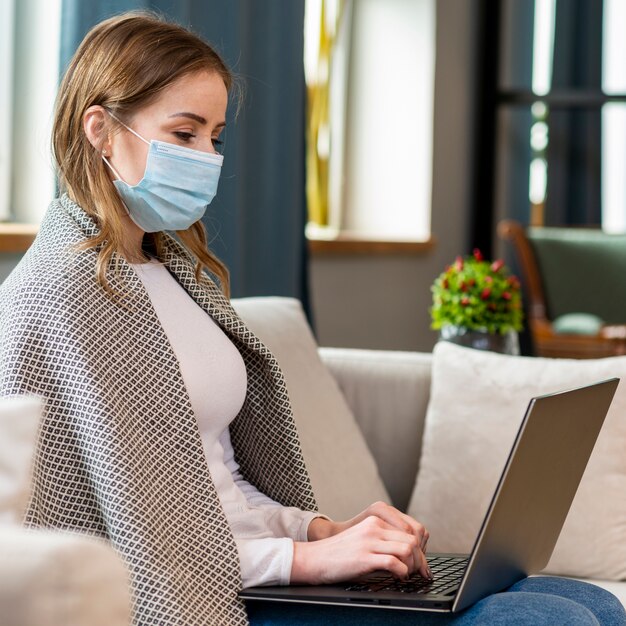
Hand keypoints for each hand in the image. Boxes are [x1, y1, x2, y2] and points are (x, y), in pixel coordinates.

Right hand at [293, 505, 430, 584]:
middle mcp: (374, 528)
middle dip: (420, 559)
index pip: (409, 530)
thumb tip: (406, 554)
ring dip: (413, 565)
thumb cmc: (338, 554)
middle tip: (419, 573)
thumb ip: (381, 540)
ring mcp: (369, 541)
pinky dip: (402, 573)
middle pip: (412, 539)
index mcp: (375, 521)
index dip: (419, 549)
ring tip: (408, 575)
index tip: (420, 563)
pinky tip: (398, 578)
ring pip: (407, 549)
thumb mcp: (362, 539)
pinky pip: (395, 563)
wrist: (314, 558)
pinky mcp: (364, 557)